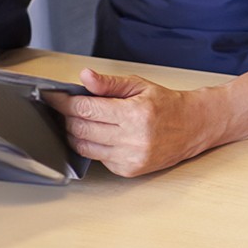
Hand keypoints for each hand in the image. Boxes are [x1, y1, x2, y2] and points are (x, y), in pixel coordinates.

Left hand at [44, 69, 221, 176]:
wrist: (194, 127)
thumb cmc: (167, 105)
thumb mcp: (140, 86)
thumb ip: (110, 83)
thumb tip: (85, 77)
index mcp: (135, 113)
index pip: (86, 109)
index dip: (64, 102)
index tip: (53, 97)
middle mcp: (133, 138)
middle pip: (80, 129)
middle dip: (67, 117)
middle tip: (67, 108)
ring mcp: (130, 157)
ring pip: (84, 147)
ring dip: (75, 133)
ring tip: (81, 122)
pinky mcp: (129, 170)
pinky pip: (97, 159)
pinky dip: (93, 146)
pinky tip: (101, 136)